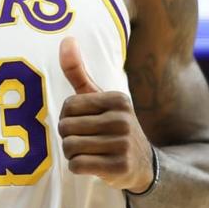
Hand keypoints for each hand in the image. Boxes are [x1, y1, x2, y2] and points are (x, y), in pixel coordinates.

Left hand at [58, 37, 152, 192]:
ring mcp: (123, 145)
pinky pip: (78, 165)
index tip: (82, 122)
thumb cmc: (111, 125)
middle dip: (68, 136)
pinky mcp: (120, 168)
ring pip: (70, 147)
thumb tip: (66, 39)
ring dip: (71, 153)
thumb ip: (78, 71)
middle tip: (85, 140)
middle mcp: (123, 120)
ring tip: (88, 152)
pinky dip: (77, 167)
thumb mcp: (98, 97)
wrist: (143, 164)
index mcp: (117, 99)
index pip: (68, 106)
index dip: (67, 117)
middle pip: (66, 127)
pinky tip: (92, 166)